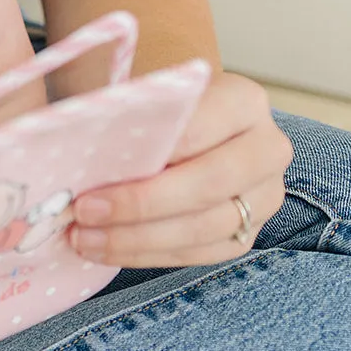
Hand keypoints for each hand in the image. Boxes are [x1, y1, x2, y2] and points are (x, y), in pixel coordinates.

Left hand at [66, 71, 290, 267]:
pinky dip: (146, 255)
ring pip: (203, 227)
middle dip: (140, 203)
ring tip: (83, 236)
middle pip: (208, 183)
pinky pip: (199, 254)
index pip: (198, 128)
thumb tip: (82, 148)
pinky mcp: (246, 234)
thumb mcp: (142, 96)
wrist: (183, 131)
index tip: (97, 166)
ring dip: (136, 238)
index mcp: (244, 101)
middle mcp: (267, 148)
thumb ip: (122, 114)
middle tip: (84, 209)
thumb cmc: (155, 110)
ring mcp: (264, 197)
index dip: (150, 150)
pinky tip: (105, 250)